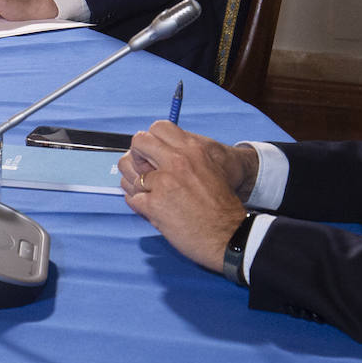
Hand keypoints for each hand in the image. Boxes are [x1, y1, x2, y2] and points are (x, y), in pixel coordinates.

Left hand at [118, 121, 258, 271]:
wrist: (229, 235)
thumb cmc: (221, 207)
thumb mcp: (210, 168)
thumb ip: (187, 157)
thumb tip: (160, 153)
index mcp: (193, 149)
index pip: (158, 127)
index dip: (152, 139)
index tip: (153, 152)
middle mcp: (177, 161)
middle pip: (139, 142)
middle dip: (137, 156)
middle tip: (146, 171)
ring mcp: (164, 182)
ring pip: (131, 174)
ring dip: (139, 185)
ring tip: (153, 195)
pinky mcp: (154, 205)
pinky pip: (132, 198)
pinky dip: (140, 205)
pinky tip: (153, 209)